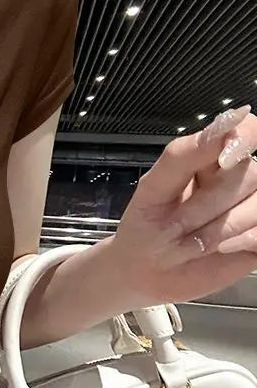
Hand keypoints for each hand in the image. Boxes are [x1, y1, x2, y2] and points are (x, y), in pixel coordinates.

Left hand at [109, 105, 256, 305]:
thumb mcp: (154, 188)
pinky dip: (246, 239)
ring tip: (193, 240)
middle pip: (251, 174)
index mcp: (214, 157)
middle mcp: (241, 179)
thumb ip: (186, 153)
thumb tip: (234, 117)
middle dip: (207, 204)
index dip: (243, 140)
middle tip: (178, 222)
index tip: (223, 161)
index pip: (248, 130)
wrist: (142, 271)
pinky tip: (222, 248)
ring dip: (220, 228)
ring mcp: (254, 208)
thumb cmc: (146, 224)